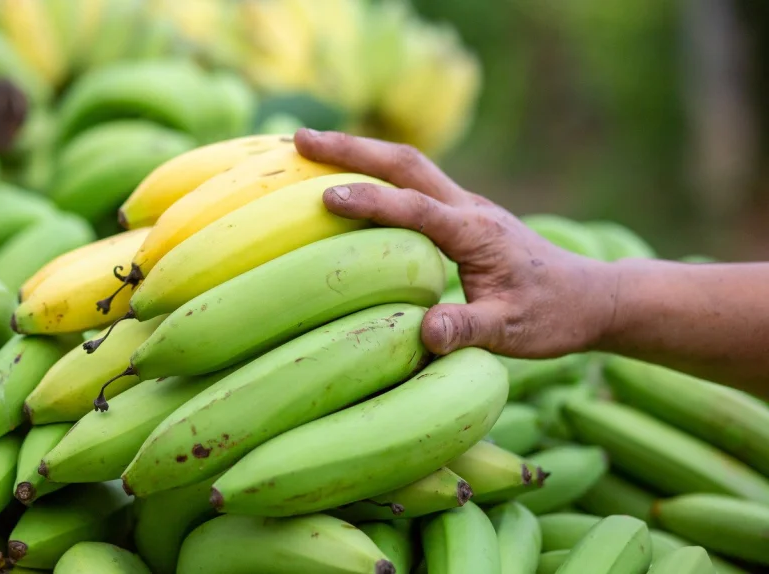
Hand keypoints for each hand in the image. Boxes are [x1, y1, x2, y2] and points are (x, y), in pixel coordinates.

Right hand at [293, 128, 618, 358]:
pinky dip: (375, 170)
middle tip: (298, 140)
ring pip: (408, 164)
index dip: (372, 202)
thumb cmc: (551, 315)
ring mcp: (464, 205)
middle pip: (405, 163)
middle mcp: (468, 207)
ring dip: (359, 151)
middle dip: (351, 149)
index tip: (326, 196)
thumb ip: (469, 330)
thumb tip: (423, 333)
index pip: (416, 209)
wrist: (590, 296)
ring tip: (309, 147)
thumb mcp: (512, 332)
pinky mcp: (459, 213)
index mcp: (477, 232)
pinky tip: (349, 177)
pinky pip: (412, 181)